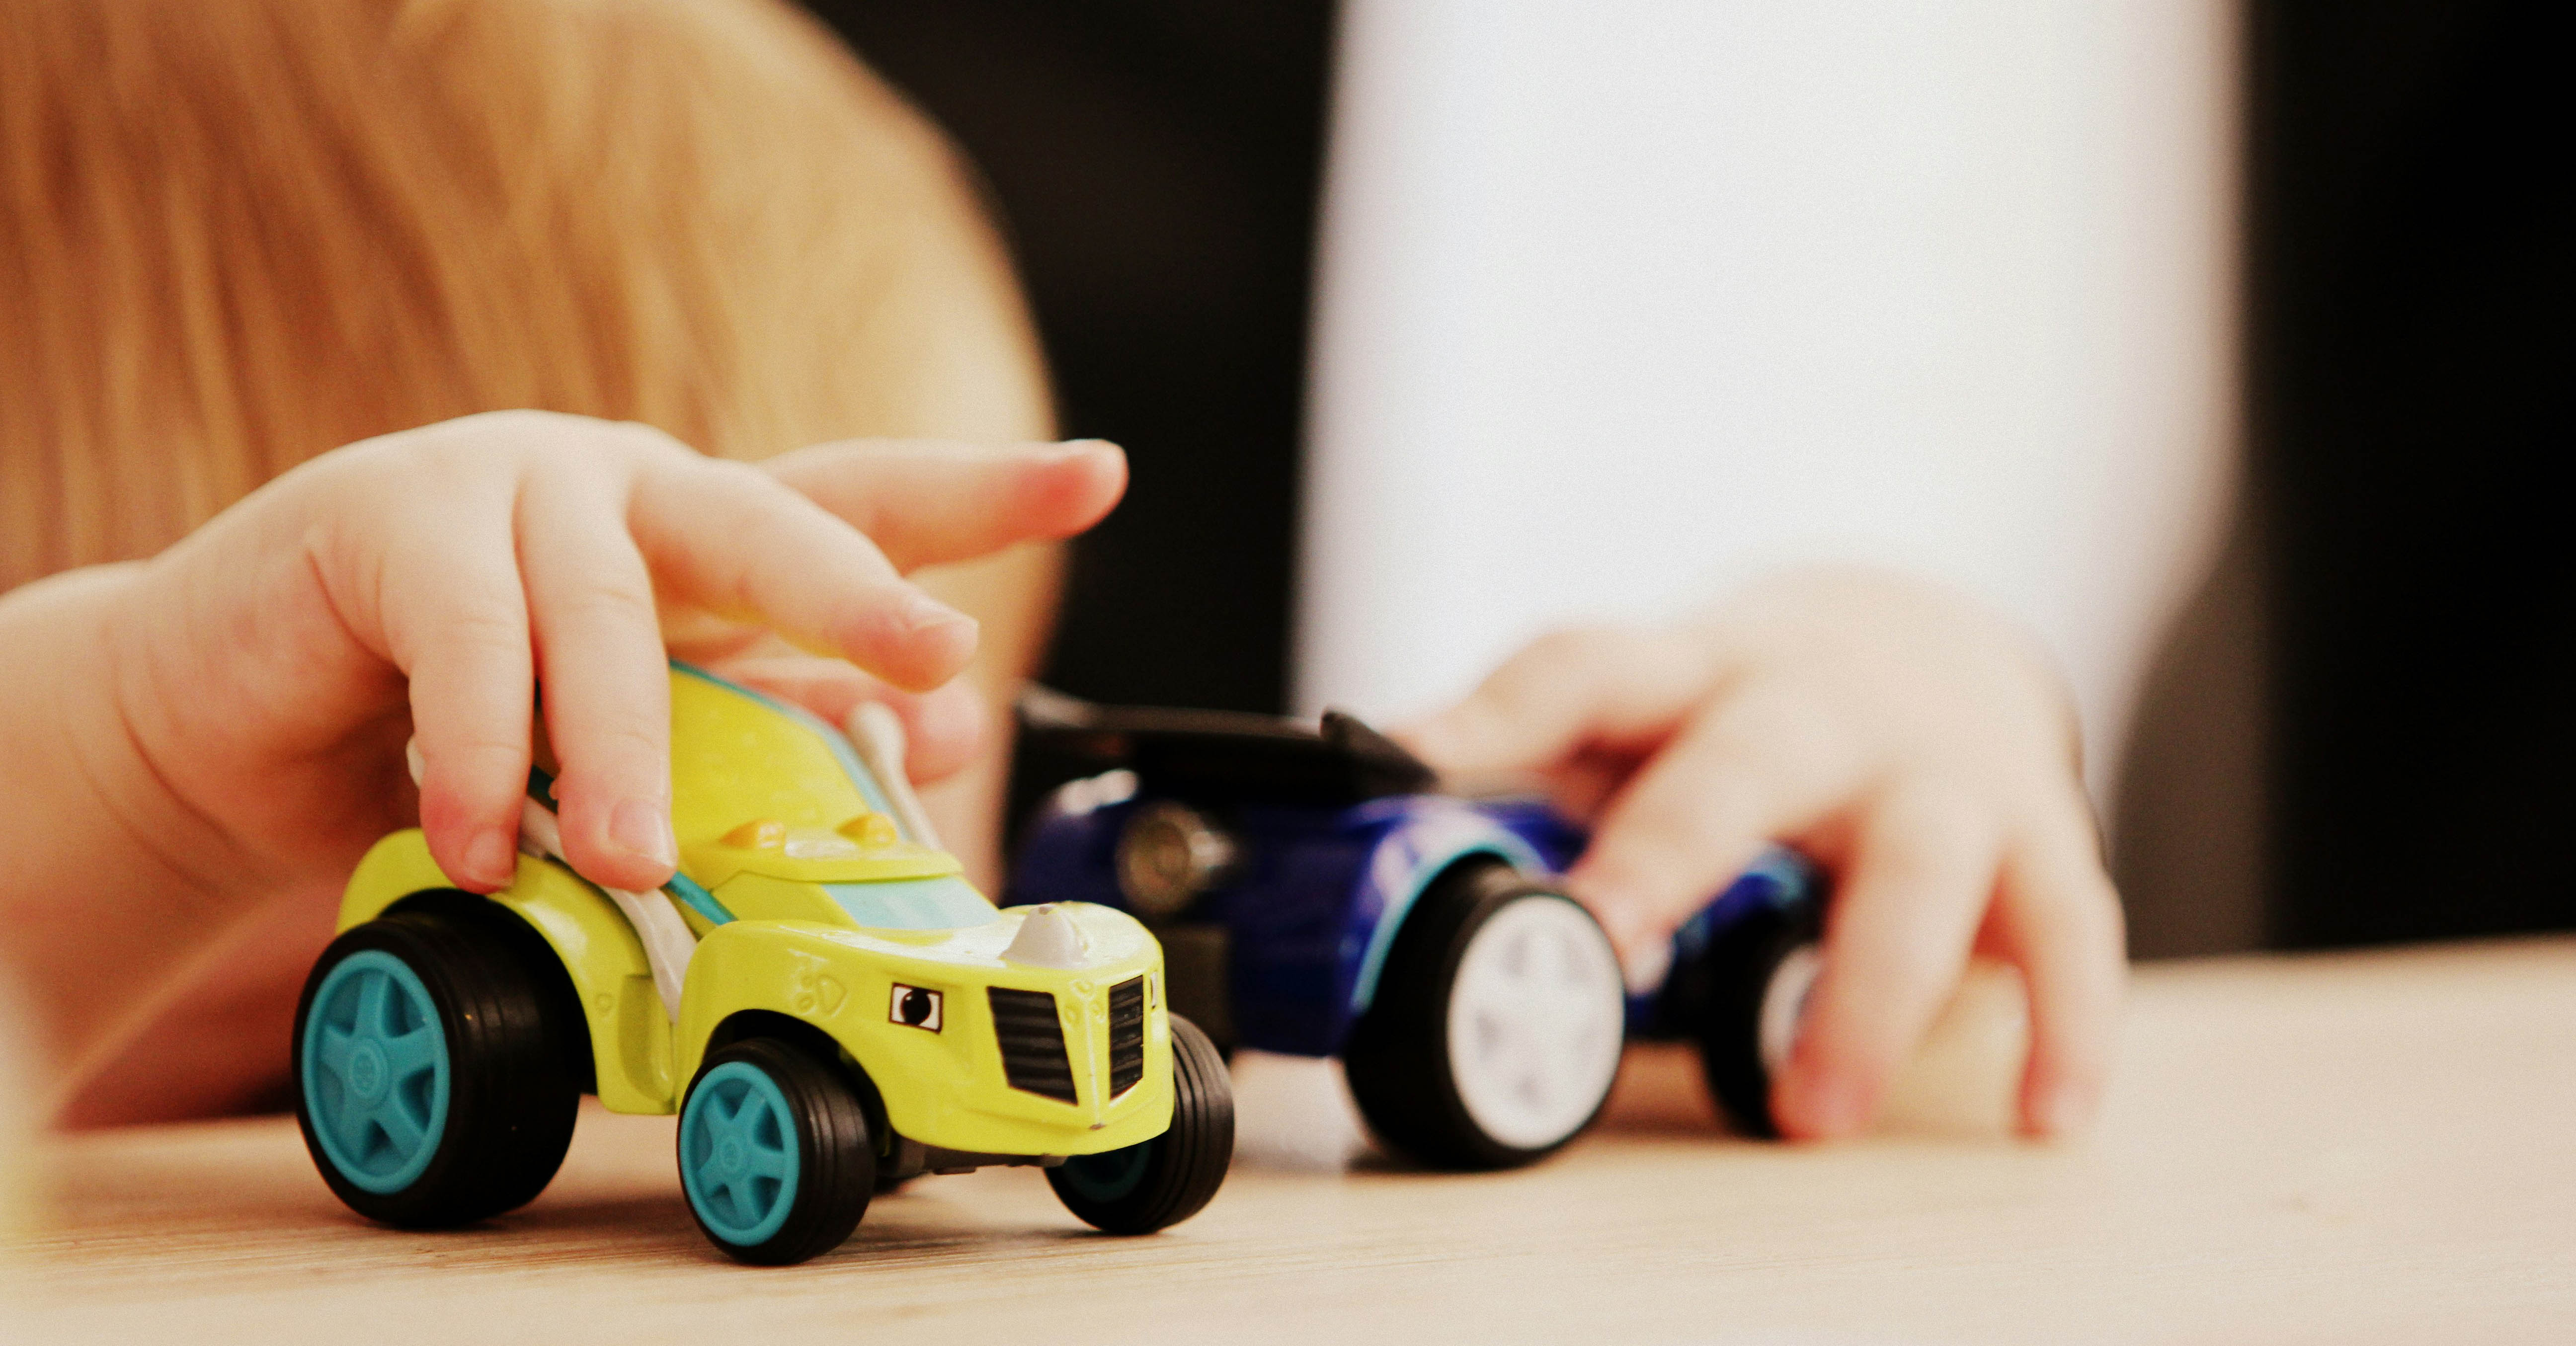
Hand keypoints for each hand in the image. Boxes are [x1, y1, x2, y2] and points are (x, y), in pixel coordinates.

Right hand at [0, 411, 1123, 1080]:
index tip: (1100, 474)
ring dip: (634, 753)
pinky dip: (486, 756)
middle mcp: (626, 490)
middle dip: (858, 589)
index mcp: (701, 534)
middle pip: (770, 519)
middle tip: (930, 652)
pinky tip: (486, 838)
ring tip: (639, 859)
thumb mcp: (630, 745)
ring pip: (611, 616)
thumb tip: (923, 737)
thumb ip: (759, 731)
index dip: (982, 490)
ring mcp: (508, 487)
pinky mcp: (385, 518)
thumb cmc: (457, 735)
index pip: (860, 499)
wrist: (239, 726)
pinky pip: (466, 643)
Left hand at [1396, 567, 2122, 1140]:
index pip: (1582, 668)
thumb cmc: (1740, 711)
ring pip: (1918, 860)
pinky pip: (2066, 930)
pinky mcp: (2036, 834)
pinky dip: (2060, 1025)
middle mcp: (1816, 705)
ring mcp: (1937, 768)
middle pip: (1748, 758)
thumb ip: (1529, 773)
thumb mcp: (1639, 716)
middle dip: (1676, 847)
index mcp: (1690, 671)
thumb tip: (1362, 834)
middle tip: (1609, 943)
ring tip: (1809, 1113)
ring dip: (1864, 992)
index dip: (1493, 714)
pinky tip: (2039, 1115)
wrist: (1923, 638)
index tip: (1405, 760)